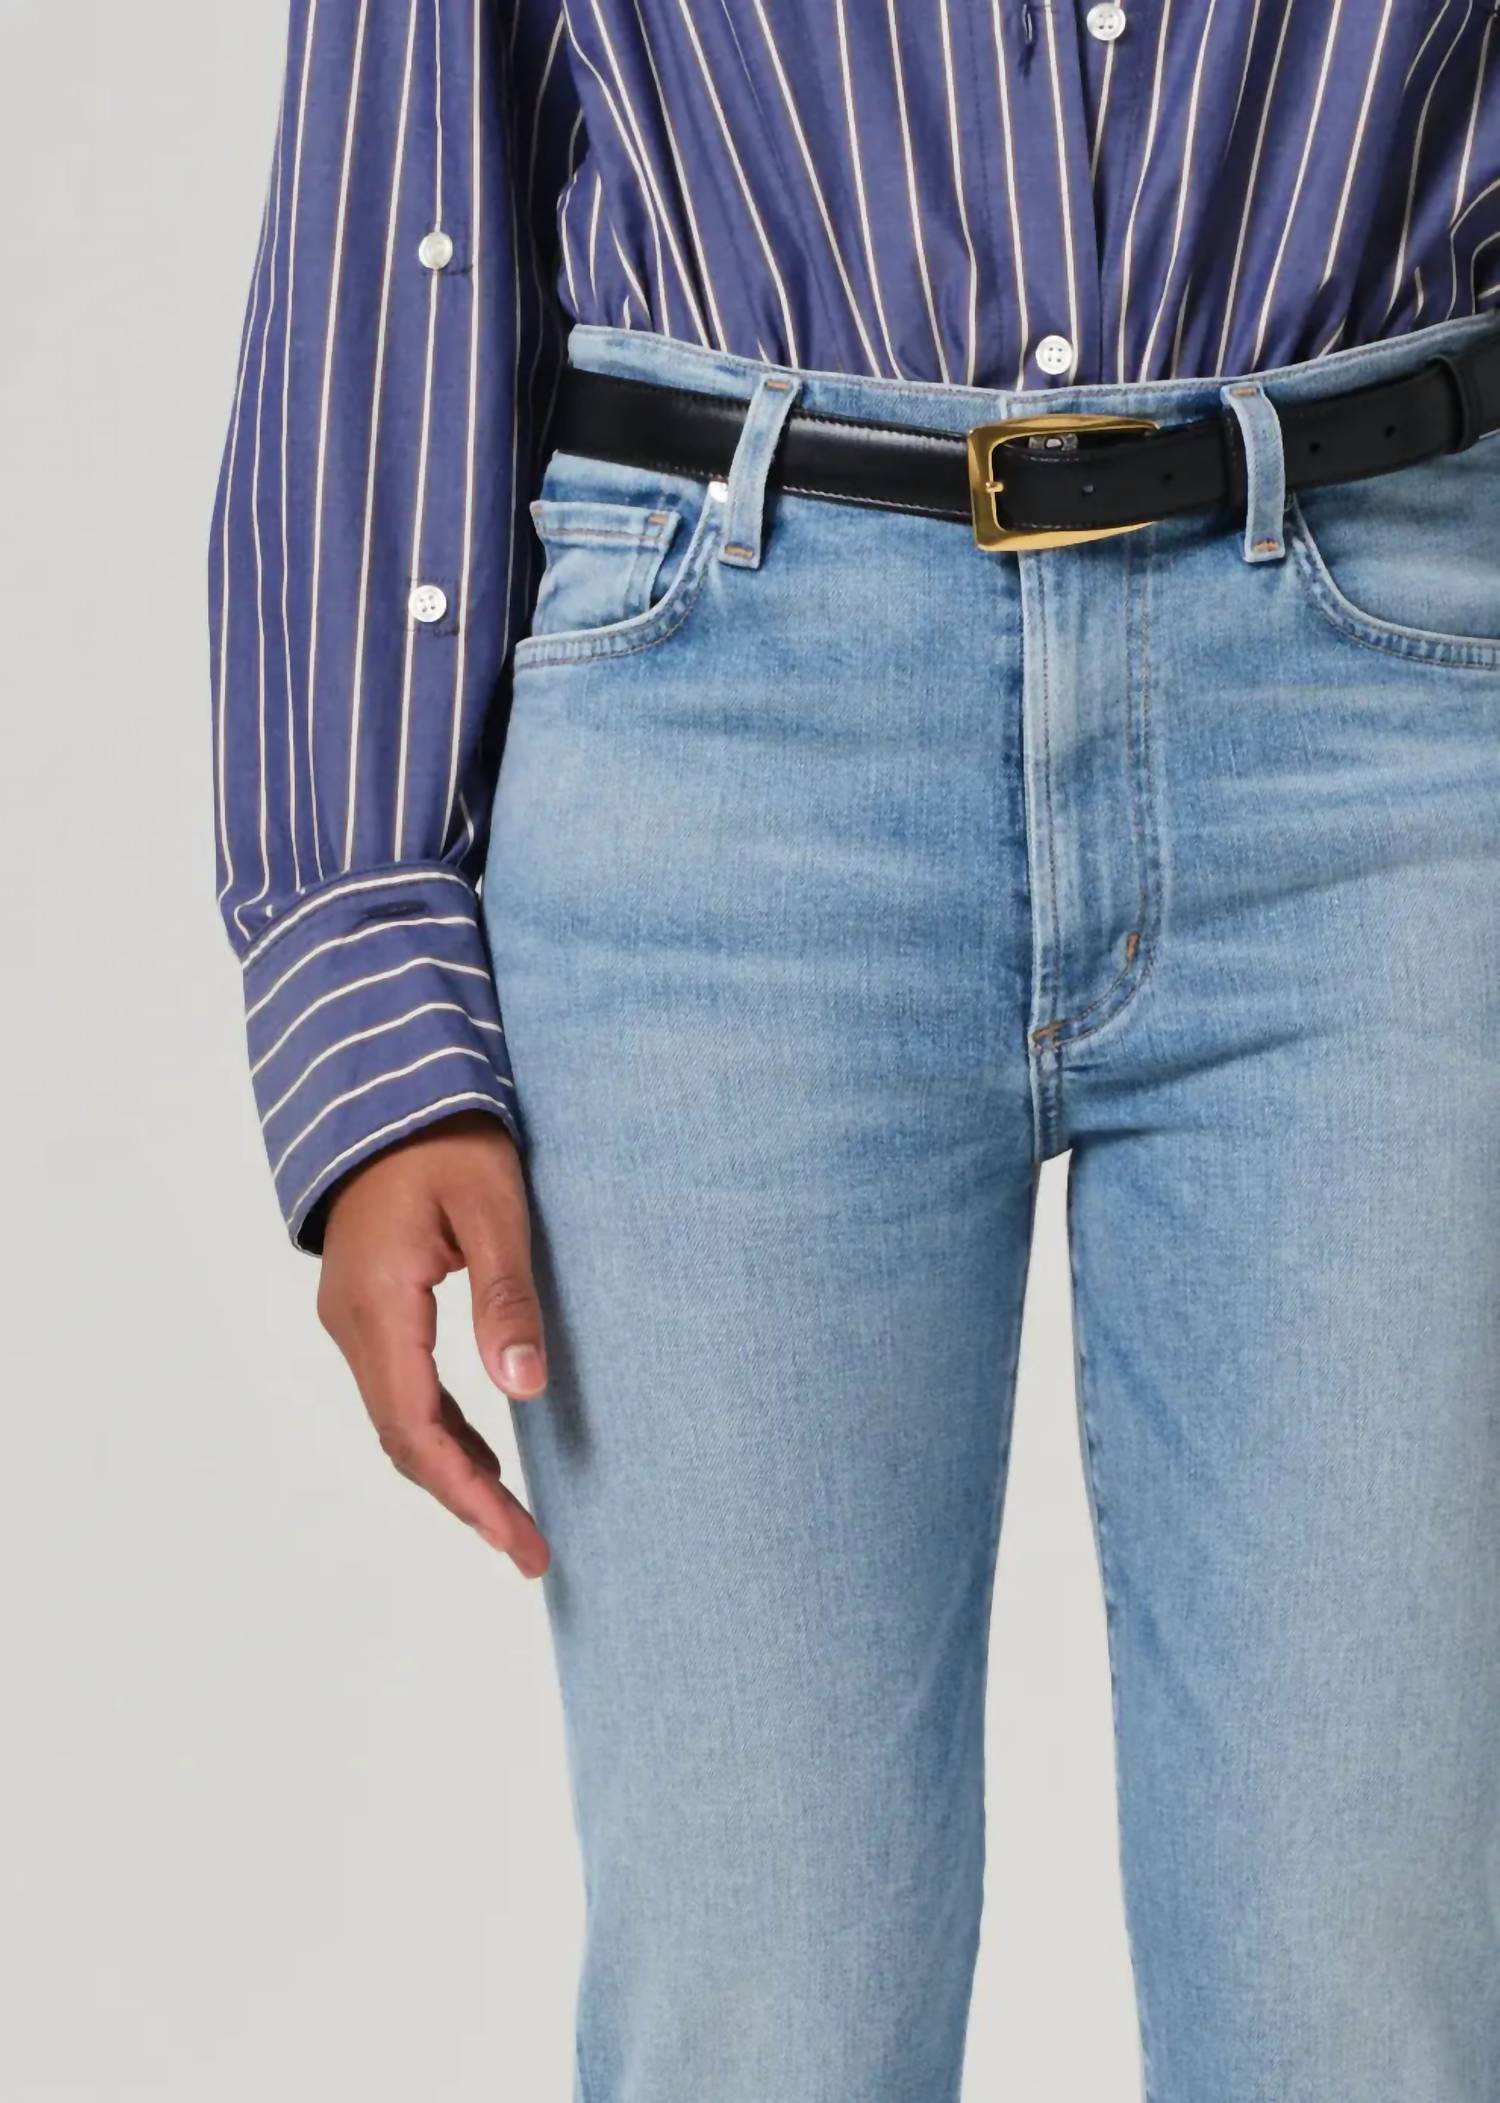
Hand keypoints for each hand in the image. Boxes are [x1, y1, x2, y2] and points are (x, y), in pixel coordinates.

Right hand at [316, 1112, 549, 1576]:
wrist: (388, 1092)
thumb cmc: (446, 1139)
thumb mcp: (492, 1207)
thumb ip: (506, 1296)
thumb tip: (525, 1388)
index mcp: (379, 1304)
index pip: (418, 1428)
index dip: (469, 1493)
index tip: (519, 1540)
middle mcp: (353, 1323)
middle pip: (404, 1440)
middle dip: (466, 1500)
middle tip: (530, 1551)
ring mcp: (353, 1318)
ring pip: (399, 1422)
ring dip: (454, 1473)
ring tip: (514, 1524)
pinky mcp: (369, 1310)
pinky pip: (400, 1392)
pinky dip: (441, 1434)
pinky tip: (483, 1458)